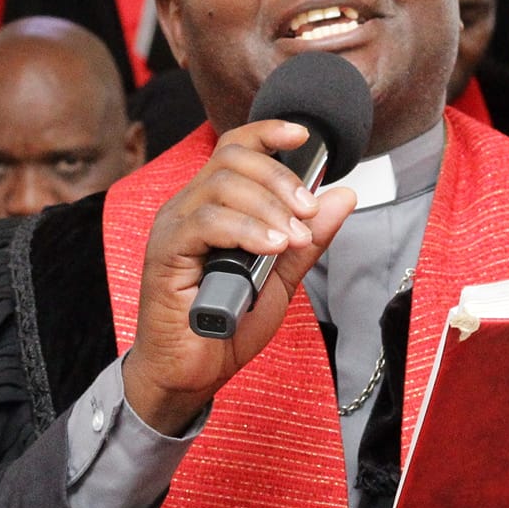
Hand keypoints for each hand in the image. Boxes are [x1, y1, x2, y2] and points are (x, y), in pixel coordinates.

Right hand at [120, 120, 357, 434]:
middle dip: (281, 179)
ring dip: (268, 207)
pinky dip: (245, 230)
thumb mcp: (281, 279)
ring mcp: (173, 228)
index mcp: (212, 205)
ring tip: (294, 239)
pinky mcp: (165, 253)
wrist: (193, 374)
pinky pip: (204, 222)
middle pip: (232, 160)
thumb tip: (343, 197)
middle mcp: (188, 207)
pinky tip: (269, 248)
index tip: (305, 137)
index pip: (235, 149)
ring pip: (220, 186)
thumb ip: (309, 239)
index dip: (268, 133)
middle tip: (308, 213)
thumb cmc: (226, 327)